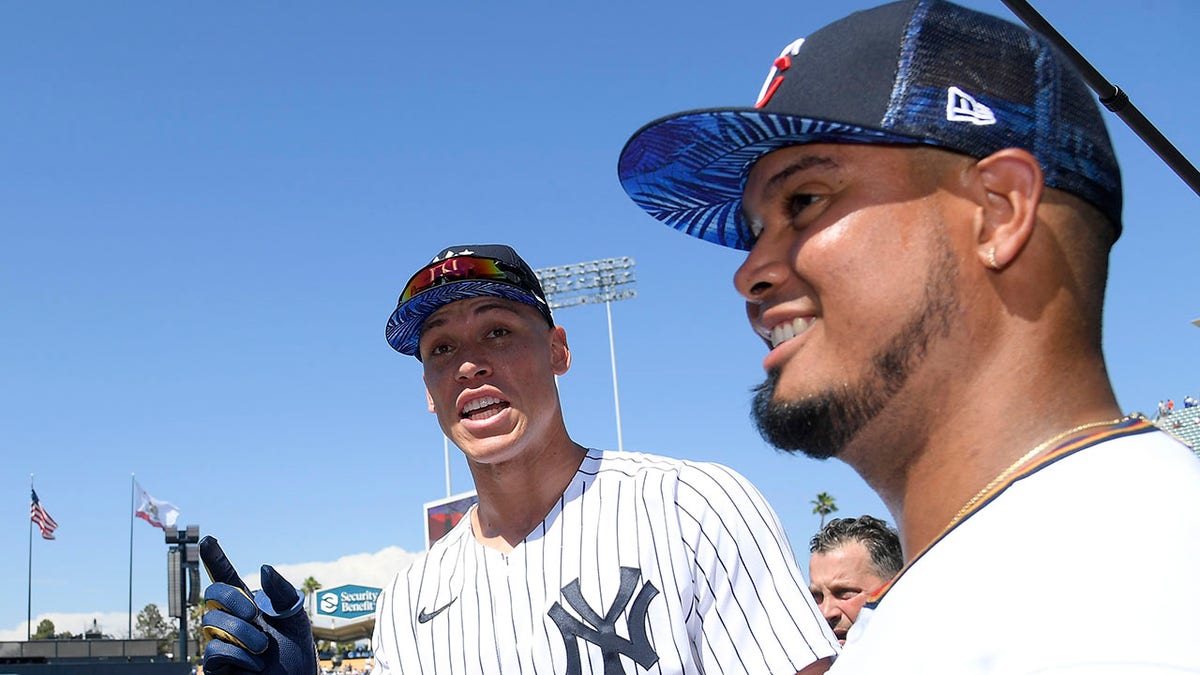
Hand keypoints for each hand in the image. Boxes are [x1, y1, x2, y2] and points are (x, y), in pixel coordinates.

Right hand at [200, 536, 316, 674]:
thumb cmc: (297, 650)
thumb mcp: (296, 617)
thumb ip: (282, 592)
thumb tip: (263, 568)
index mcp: (248, 604)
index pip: (226, 578)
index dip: (215, 559)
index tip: (207, 539)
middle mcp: (230, 619)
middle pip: (212, 594)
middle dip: (232, 600)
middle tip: (254, 614)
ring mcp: (220, 641)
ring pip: (212, 623)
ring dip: (242, 633)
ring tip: (263, 647)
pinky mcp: (216, 665)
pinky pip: (214, 651)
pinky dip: (238, 655)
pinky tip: (255, 664)